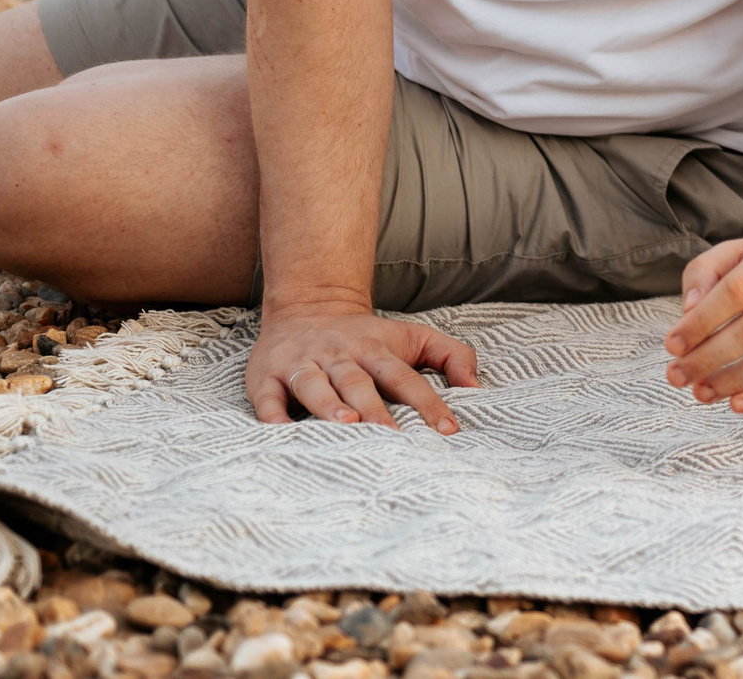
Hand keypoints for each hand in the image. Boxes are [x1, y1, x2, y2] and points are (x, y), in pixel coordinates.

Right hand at [246, 302, 479, 433]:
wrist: (308, 304)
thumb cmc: (368, 336)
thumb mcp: (413, 336)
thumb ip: (451, 355)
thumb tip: (476, 387)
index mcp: (376, 350)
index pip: (406, 378)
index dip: (428, 403)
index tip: (447, 430)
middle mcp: (340, 356)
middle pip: (359, 383)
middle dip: (375, 410)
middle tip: (392, 438)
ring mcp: (302, 363)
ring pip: (315, 385)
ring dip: (329, 405)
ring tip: (346, 426)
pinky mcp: (266, 374)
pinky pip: (268, 396)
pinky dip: (272, 414)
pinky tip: (281, 432)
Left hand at [666, 225, 742, 413]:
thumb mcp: (738, 254)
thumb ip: (704, 275)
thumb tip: (688, 313)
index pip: (738, 290)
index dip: (701, 322)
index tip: (672, 346)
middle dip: (711, 358)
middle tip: (679, 377)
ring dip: (735, 383)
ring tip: (703, 392)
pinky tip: (738, 402)